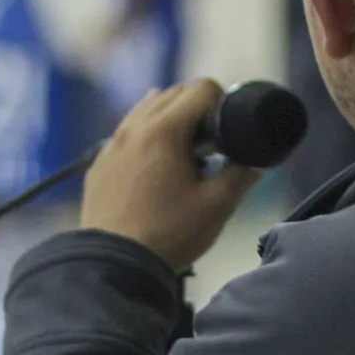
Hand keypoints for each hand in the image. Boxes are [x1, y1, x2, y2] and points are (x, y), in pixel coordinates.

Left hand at [80, 80, 260, 272]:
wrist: (114, 265)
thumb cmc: (169, 233)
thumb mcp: (217, 207)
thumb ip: (241, 177)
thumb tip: (256, 163)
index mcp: (164, 130)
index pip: (201, 88)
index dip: (223, 101)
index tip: (228, 127)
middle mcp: (134, 127)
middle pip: (172, 93)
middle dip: (196, 108)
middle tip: (210, 143)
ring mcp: (111, 144)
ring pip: (145, 110)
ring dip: (169, 119)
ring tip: (183, 154)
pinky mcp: (99, 164)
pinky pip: (125, 134)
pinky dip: (145, 137)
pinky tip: (154, 166)